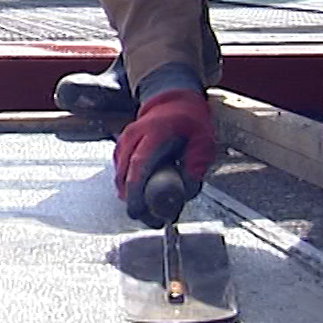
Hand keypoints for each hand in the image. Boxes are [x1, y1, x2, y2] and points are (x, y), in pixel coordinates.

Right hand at [113, 89, 214, 225]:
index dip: (136, 193)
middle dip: (136, 203)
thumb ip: (194, 167)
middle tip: (153, 220)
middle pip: (124, 176)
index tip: (140, 213)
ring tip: (153, 210)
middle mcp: (134, 137)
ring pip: (120, 177)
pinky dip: (130, 187)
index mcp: (154, 133)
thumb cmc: (189, 122)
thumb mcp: (202, 143)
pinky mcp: (121, 148)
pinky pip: (120, 173)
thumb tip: (185, 193)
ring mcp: (124, 141)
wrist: (173, 102)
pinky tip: (145, 194)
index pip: (138, 167)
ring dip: (132, 197)